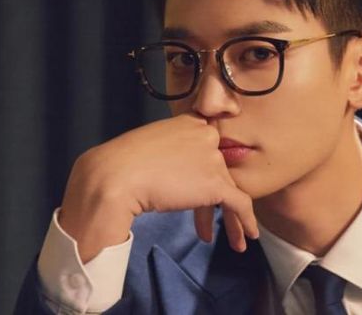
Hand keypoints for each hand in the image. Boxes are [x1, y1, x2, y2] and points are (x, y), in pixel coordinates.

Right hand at [58, 113, 258, 262]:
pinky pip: (240, 204)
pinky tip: (246, 236)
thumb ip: (171, 151)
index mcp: (189, 122)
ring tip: (233, 239)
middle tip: (205, 220)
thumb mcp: (150, 146)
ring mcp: (212, 159)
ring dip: (230, 217)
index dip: (204, 170)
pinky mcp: (215, 184)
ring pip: (230, 189)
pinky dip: (245, 222)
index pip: (207, 147)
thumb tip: (175, 173)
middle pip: (218, 170)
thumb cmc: (121, 163)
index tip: (200, 186)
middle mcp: (206, 135)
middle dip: (212, 198)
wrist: (114, 176)